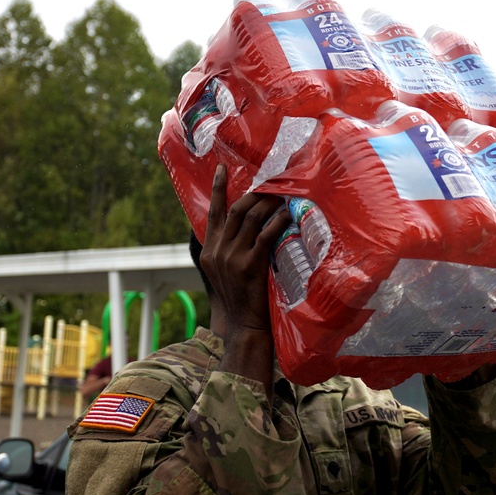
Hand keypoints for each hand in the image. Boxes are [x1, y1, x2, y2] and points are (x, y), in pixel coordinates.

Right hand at [200, 163, 290, 344]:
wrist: (244, 326)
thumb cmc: (241, 300)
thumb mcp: (224, 274)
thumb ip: (227, 251)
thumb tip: (240, 228)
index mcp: (209, 252)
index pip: (213, 213)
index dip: (217, 188)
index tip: (221, 168)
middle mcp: (217, 252)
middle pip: (235, 210)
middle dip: (253, 193)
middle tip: (270, 183)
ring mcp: (232, 258)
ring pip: (250, 218)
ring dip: (268, 203)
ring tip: (282, 196)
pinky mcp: (249, 266)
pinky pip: (265, 235)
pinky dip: (277, 222)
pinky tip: (287, 215)